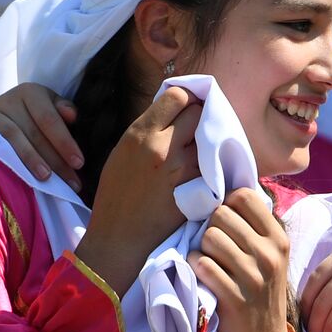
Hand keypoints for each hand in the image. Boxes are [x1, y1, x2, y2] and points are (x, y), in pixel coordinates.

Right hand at [0, 83, 83, 190]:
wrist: (8, 107)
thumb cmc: (38, 112)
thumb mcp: (53, 106)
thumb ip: (65, 110)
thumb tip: (71, 115)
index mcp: (32, 92)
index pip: (49, 120)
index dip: (65, 142)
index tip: (79, 164)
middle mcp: (10, 99)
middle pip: (33, 132)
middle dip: (53, 159)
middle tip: (69, 183)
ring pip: (11, 136)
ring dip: (29, 158)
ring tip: (45, 178)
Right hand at [74, 86, 200, 295]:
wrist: (120, 235)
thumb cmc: (117, 194)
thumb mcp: (123, 152)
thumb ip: (149, 130)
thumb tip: (173, 110)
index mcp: (139, 133)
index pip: (176, 96)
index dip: (186, 100)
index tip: (188, 108)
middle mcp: (162, 146)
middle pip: (198, 112)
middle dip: (200, 117)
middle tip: (198, 130)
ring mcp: (182, 167)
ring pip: (210, 137)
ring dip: (210, 141)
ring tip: (202, 151)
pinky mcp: (197, 187)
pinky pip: (214, 163)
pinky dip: (214, 163)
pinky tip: (208, 169)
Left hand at [189, 188, 292, 331]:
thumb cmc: (260, 294)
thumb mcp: (270, 258)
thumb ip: (254, 228)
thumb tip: (223, 194)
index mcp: (279, 239)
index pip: (244, 196)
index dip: (227, 204)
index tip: (225, 222)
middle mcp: (270, 254)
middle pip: (221, 215)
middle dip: (210, 227)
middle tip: (215, 247)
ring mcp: (253, 276)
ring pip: (209, 238)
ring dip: (201, 249)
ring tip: (210, 263)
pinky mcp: (234, 296)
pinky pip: (202, 264)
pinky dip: (195, 267)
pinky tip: (203, 277)